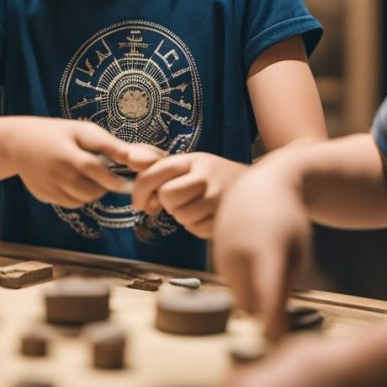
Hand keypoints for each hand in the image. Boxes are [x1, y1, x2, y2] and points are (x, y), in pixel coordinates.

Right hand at [7, 116, 161, 207]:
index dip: (114, 180)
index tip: (128, 182)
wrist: (19, 142)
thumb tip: (139, 159)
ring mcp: (50, 189)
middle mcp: (58, 175)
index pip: (97, 173)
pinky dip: (78, 196)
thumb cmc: (59, 133)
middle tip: (103, 171)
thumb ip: (111, 146)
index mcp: (69, 156)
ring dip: (92, 191)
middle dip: (104, 184)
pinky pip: (71, 203)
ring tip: (86, 173)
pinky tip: (73, 180)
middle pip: (92, 191)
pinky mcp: (45, 197)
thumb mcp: (84, 131)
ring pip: (83, 200)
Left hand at [129, 153, 245, 237]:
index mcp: (193, 160)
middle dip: (166, 204)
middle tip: (174, 203)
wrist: (256, 188)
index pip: (155, 172)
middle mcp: (207, 175)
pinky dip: (196, 226)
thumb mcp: (188, 164)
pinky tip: (206, 216)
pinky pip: (196, 229)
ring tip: (194, 208)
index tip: (139, 203)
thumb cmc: (212, 176)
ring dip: (182, 217)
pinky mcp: (225, 217)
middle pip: (167, 196)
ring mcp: (218, 197)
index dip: (140, 190)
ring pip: (181, 216)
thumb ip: (157, 162)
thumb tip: (129, 157)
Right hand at [212, 157, 309, 339]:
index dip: (271, 320)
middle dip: (263, 312)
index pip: (266, 294)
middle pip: (249, 304)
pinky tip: (256, 264)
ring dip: (253, 297)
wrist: (260, 184)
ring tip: (270, 271)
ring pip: (238, 295)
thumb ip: (285, 287)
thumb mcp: (296, 251)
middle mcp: (239, 254)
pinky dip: (243, 284)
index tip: (275, 338)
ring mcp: (224, 254)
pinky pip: (230, 283)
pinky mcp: (215, 255)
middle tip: (282, 305)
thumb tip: (275, 323)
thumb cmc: (287, 219)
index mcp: (266, 251)